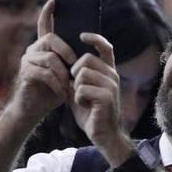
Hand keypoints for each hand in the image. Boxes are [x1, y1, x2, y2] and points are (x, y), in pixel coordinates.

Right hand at [7, 0, 75, 124]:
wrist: (34, 109)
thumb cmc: (52, 90)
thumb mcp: (66, 73)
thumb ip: (72, 60)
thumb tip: (88, 47)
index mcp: (43, 47)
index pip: (44, 25)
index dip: (47, 13)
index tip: (53, 1)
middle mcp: (33, 50)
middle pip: (51, 39)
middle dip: (67, 52)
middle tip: (75, 66)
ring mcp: (27, 61)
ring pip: (50, 58)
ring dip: (63, 74)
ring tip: (68, 86)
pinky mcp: (25, 74)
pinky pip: (45, 73)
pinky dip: (57, 84)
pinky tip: (62, 92)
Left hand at [69, 32, 130, 162]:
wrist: (104, 136)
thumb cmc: (92, 114)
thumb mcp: (81, 92)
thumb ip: (75, 78)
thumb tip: (59, 63)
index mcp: (108, 72)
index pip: (105, 47)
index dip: (94, 38)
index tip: (81, 35)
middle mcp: (113, 75)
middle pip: (85, 60)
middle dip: (74, 74)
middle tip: (76, 89)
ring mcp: (111, 85)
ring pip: (82, 74)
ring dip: (75, 89)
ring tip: (82, 100)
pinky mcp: (106, 96)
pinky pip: (82, 88)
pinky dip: (78, 99)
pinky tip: (86, 106)